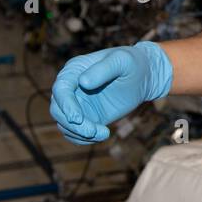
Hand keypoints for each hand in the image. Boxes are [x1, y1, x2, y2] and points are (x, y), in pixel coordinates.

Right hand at [49, 42, 172, 143]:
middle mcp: (70, 88)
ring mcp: (76, 104)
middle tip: (93, 132)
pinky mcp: (86, 117)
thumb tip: (83, 82)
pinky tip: (104, 135)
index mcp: (74, 70)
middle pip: (58, 110)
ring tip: (104, 133)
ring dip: (80, 134)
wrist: (143, 76)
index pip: (60, 90)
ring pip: (65, 125)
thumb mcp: (122, 61)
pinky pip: (75, 133)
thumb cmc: (132, 64)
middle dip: (73, 125)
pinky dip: (84, 139)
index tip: (77, 119)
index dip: (66, 105)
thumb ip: (104, 69)